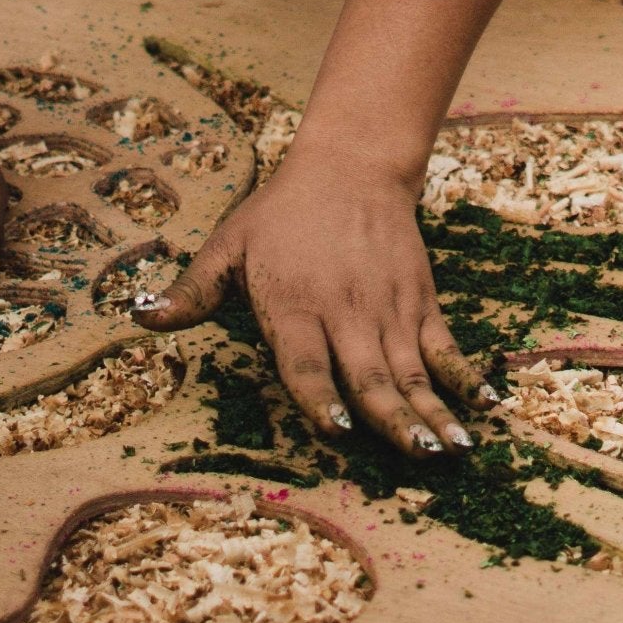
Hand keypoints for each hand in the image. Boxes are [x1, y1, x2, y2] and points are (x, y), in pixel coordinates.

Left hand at [133, 144, 491, 456]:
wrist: (350, 166)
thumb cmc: (281, 213)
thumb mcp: (228, 246)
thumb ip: (191, 291)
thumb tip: (139, 319)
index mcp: (294, 304)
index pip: (307, 363)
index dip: (322, 397)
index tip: (336, 429)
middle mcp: (346, 312)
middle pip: (372, 376)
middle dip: (396, 419)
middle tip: (420, 456)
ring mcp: (389, 308)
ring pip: (413, 370)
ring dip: (435, 410)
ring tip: (455, 447)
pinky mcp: (420, 301)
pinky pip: (445, 345)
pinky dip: (464, 374)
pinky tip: (484, 402)